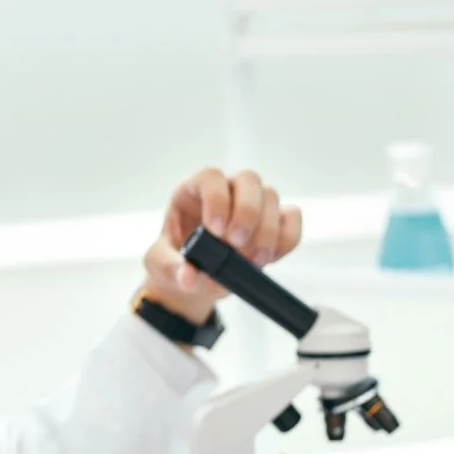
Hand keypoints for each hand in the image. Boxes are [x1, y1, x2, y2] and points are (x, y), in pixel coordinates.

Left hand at [140, 168, 302, 324]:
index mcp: (194, 191)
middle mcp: (226, 190)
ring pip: (272, 197)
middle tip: (236, 245)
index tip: (215, 231)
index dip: (217, 198)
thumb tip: (188, 277)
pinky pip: (292, 218)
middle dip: (247, 213)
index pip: (210, 177)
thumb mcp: (161, 265)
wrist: (196, 276)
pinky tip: (270, 259)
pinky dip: (286, 238)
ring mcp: (252, 203)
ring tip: (251, 261)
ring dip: (266, 231)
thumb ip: (172, 269)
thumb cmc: (175, 261)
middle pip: (249, 179)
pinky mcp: (273, 222)